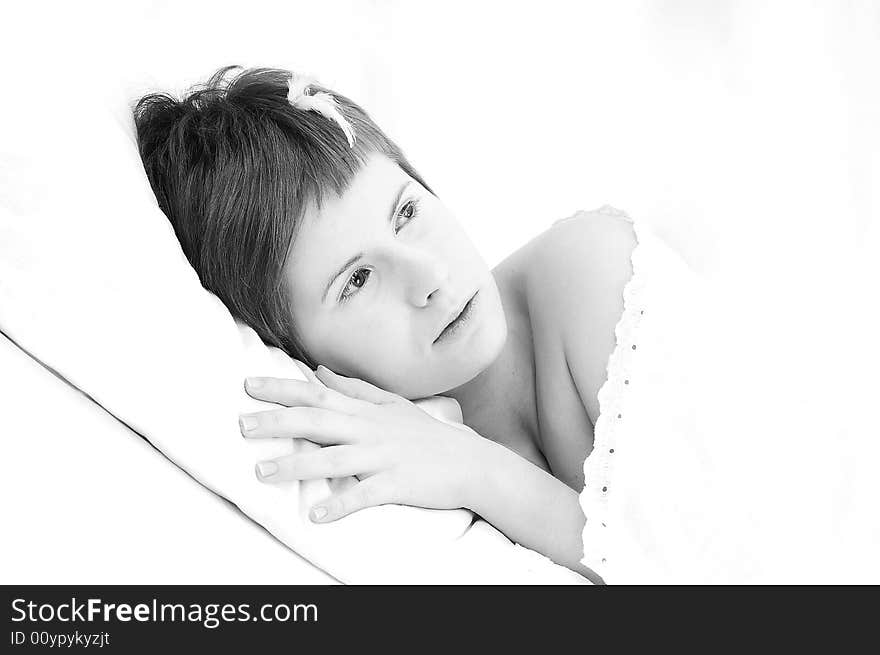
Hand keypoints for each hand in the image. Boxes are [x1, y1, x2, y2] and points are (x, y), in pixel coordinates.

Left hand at [239, 364, 486, 522]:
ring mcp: (383, 457)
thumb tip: (320, 371)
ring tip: (261, 473)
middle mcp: (370, 430)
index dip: (282, 389)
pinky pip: (364, 496)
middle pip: (317, 421)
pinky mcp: (397, 484)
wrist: (471, 462)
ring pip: (333, 459)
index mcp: (366, 411)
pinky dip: (340, 505)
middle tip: (241, 425)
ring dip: (295, 466)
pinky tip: (316, 516)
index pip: (317, 393)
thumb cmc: (428, 435)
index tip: (248, 386)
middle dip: (277, 423)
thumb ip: (354, 389)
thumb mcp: (391, 406)